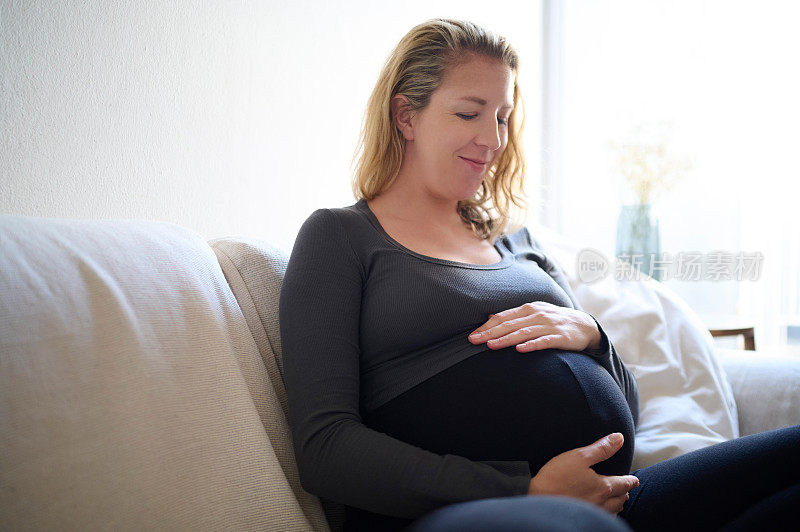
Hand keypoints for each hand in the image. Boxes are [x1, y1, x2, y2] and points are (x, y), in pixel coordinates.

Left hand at [468, 301, 600, 352]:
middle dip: (490, 332)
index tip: (472, 336)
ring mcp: (548, 325)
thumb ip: (514, 317)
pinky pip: (543, 341)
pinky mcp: (560, 337)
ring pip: (523, 332)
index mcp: (528, 309)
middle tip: (474, 341)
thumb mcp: (534, 314)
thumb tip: (490, 317)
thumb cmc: (554, 320)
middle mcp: (537, 315)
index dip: (486, 326)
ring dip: (506, 339)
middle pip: (509, 324)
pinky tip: (520, 350)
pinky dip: (531, 345)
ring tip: (491, 345)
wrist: (584, 325)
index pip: (503, 317)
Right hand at [528, 433, 639, 514]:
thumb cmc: (556, 478)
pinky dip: (607, 513)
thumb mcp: (578, 457)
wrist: (539, 502)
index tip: (634, 480)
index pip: (624, 484)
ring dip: (617, 504)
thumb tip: (619, 438)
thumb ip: (601, 448)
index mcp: (604, 487)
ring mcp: (594, 513)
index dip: (630, 480)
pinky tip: (601, 511)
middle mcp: (602, 503)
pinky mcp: (584, 518)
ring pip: (613, 511)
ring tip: (617, 500)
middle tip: (625, 488)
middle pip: (621, 499)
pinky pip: (603, 517)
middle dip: (624, 492)